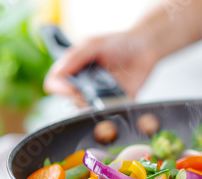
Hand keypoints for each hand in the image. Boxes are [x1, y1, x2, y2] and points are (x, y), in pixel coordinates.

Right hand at [43, 32, 157, 104]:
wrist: (145, 46)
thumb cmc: (118, 42)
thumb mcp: (94, 43)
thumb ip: (75, 56)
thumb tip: (58, 73)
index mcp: (74, 69)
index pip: (55, 83)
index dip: (60, 88)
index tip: (71, 89)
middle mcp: (84, 85)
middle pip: (71, 100)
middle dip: (79, 99)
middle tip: (92, 92)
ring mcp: (100, 96)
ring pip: (89, 111)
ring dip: (95, 107)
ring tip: (107, 95)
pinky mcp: (117, 103)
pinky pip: (111, 114)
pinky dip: (113, 112)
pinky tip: (118, 102)